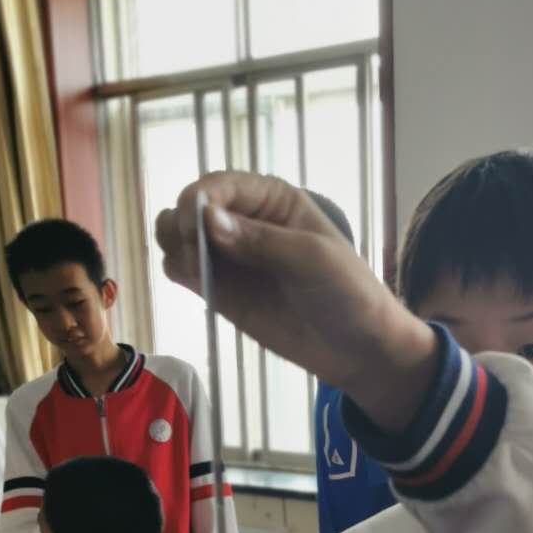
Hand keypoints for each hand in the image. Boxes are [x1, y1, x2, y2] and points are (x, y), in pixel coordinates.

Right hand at [155, 172, 436, 426]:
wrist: (357, 348)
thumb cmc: (347, 293)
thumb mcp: (313, 259)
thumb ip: (261, 240)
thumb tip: (208, 219)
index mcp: (271, 198)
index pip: (219, 184)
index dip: (199, 200)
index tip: (195, 227)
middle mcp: (244, 220)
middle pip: (189, 206)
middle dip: (182, 224)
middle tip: (198, 254)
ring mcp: (229, 256)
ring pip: (177, 234)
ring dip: (175, 245)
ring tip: (197, 271)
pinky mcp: (220, 289)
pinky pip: (181, 268)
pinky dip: (178, 270)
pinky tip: (198, 283)